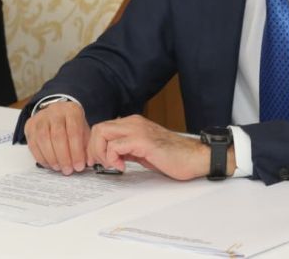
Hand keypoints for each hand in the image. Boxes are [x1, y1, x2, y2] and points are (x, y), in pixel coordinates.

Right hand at [24, 100, 90, 174]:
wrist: (57, 113)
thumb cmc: (72, 125)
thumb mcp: (84, 130)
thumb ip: (86, 146)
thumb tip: (87, 162)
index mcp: (72, 110)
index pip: (74, 131)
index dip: (76, 151)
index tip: (79, 166)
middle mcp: (55, 111)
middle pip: (57, 136)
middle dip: (63, 157)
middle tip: (68, 170)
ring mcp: (40, 118)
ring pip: (43, 139)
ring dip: (51, 158)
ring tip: (59, 168)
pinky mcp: (30, 126)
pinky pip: (33, 144)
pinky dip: (41, 157)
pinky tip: (49, 164)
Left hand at [88, 114, 234, 179]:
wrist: (195, 157)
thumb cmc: (172, 156)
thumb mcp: (142, 151)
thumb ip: (125, 149)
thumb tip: (107, 155)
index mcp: (132, 123)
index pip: (102, 128)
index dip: (94, 145)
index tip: (96, 161)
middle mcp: (133, 122)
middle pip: (98, 128)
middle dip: (93, 149)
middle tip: (101, 165)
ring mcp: (137, 129)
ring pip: (102, 133)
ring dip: (101, 153)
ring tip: (112, 165)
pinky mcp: (142, 140)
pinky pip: (115, 146)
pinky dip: (112, 158)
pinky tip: (122, 167)